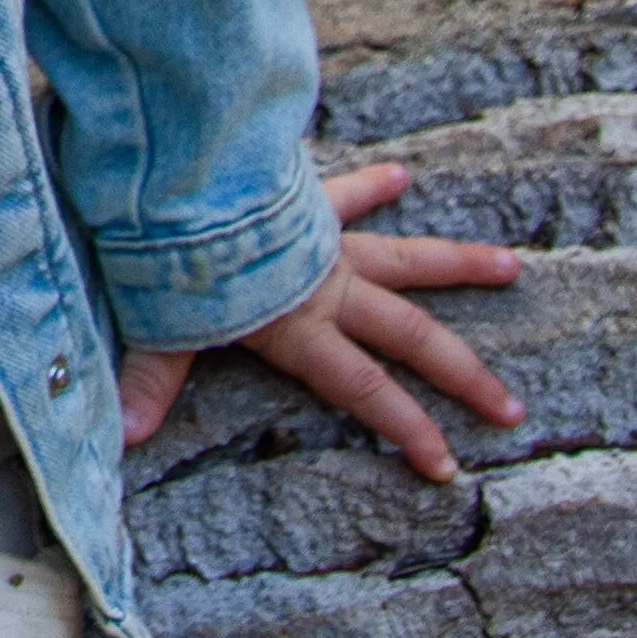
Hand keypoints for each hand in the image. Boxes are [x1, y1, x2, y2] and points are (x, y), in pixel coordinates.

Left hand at [116, 160, 525, 478]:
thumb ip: (149, 381)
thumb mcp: (160, 324)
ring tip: (515, 267)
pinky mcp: (306, 200)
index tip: (449, 468)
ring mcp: (325, 241)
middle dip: (464, 375)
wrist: (183, 169)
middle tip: (512, 408)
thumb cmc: (170, 252)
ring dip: (461, 265)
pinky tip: (402, 174)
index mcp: (301, 327)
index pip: (366, 391)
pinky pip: (345, 193)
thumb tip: (122, 437)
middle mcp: (329, 286)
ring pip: (408, 257)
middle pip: (412, 337)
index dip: (409, 430)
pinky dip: (371, 184)